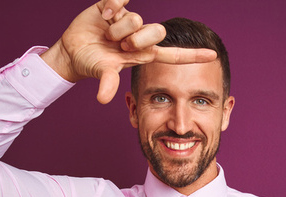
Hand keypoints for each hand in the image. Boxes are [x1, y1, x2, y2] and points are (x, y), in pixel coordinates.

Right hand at [41, 0, 217, 103]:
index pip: (174, 55)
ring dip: (118, 29)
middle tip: (121, 46)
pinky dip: (112, 6)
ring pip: (135, 18)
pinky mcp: (115, 6)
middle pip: (157, 31)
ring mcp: (128, 20)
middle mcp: (140, 35)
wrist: (73, 51)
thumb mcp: (102, 72)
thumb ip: (107, 81)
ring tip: (107, 36)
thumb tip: (102, 98)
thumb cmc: (93, 64)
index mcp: (144, 54)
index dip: (192, 56)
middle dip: (137, 39)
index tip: (213, 56)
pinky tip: (104, 16)